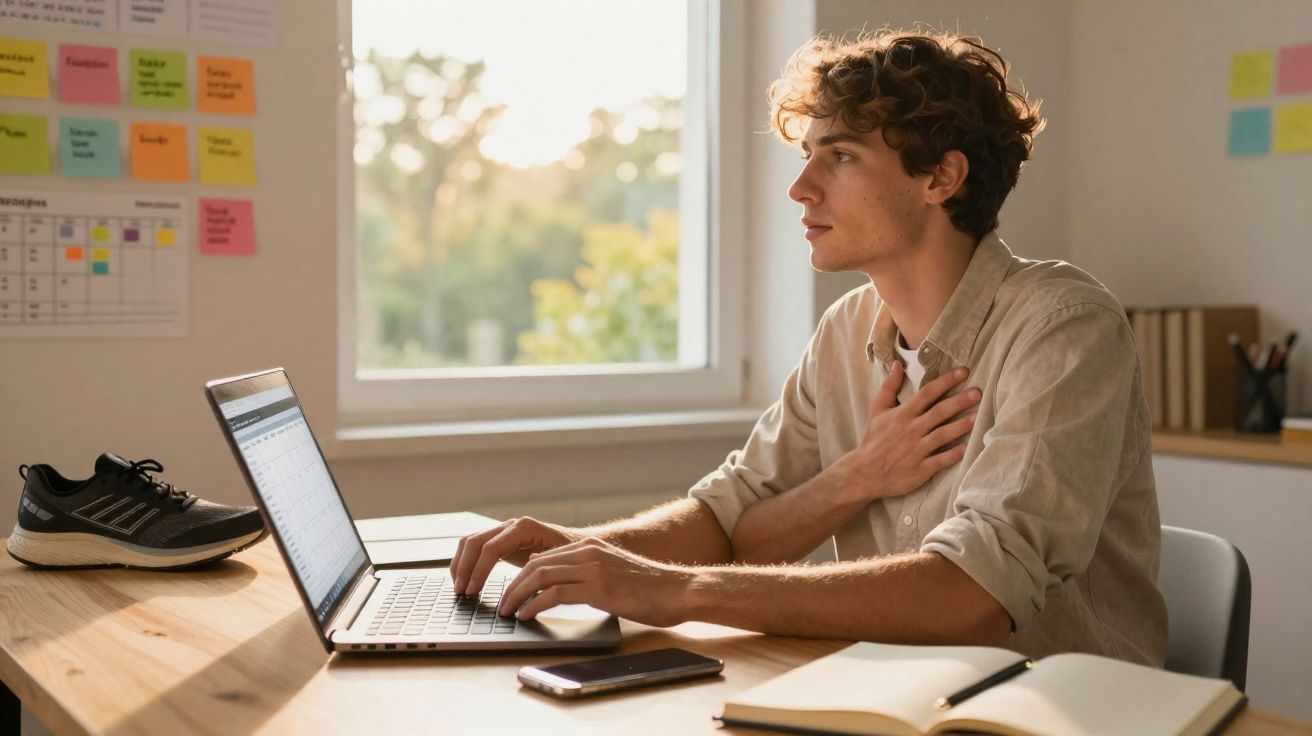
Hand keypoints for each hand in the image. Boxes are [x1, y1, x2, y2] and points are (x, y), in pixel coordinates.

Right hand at [451, 516, 582, 595]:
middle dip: (465, 568)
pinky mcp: (501, 540)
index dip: (479, 570)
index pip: (492, 548)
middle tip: (462, 592)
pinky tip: (465, 579)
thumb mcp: (561, 562)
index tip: (473, 590)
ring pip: (470, 542)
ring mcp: (504, 530)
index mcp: (525, 528)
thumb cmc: (573, 554)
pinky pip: (475, 546)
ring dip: (461, 564)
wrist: (578, 544)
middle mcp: (511, 525)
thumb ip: (542, 568)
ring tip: (459, 588)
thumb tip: (526, 582)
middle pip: (475, 542)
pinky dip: (465, 561)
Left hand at [496, 536, 693, 627]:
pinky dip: (535, 604)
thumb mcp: (611, 570)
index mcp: (590, 546)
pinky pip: (555, 594)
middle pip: (536, 564)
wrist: (679, 590)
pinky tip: (527, 615)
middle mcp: (588, 552)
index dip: (520, 575)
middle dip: (512, 585)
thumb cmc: (649, 587)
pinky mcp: (598, 588)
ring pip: (540, 576)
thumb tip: (550, 573)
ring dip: (518, 595)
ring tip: (508, 611)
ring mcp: (593, 568)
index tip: (509, 592)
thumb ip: (583, 569)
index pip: (543, 556)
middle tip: (501, 603)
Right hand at [834, 362, 980, 500]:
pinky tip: (967, 447)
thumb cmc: (873, 440)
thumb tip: (897, 364)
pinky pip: (941, 460)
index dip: (946, 381)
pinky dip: (954, 454)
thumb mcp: (877, 410)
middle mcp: (911, 430)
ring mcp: (917, 450)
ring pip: (943, 435)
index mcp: (902, 414)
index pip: (927, 393)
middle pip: (939, 412)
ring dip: (961, 426)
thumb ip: (889, 387)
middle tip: (978, 392)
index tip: (963, 371)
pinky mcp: (921, 469)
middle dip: (959, 401)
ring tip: (977, 416)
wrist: (864, 473)